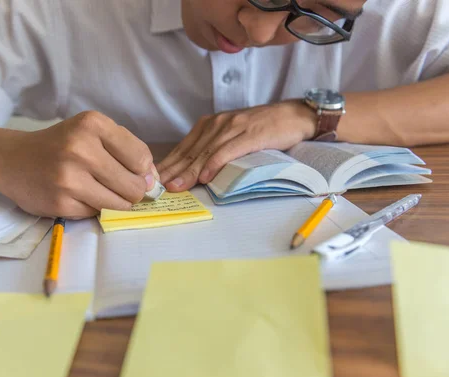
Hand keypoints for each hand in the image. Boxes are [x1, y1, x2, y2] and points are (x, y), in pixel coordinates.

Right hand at [0, 111, 157, 218]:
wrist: (11, 160)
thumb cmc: (59, 145)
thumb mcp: (90, 133)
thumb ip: (125, 150)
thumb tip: (153, 182)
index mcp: (92, 124)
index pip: (142, 157)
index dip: (144, 172)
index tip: (134, 174)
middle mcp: (81, 148)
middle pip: (134, 186)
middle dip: (132, 191)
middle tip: (118, 187)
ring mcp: (69, 178)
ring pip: (119, 204)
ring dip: (116, 203)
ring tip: (100, 192)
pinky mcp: (61, 203)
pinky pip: (97, 214)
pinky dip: (94, 209)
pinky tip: (80, 196)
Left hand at [157, 101, 316, 191]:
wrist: (293, 116)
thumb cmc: (262, 129)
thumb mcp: (232, 136)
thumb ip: (213, 149)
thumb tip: (194, 172)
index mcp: (210, 124)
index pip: (184, 148)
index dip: (169, 165)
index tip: (154, 180)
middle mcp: (217, 123)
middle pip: (190, 152)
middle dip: (172, 171)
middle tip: (156, 187)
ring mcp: (232, 127)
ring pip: (205, 153)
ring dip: (188, 171)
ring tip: (175, 186)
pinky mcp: (249, 135)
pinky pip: (227, 151)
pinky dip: (214, 164)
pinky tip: (204, 177)